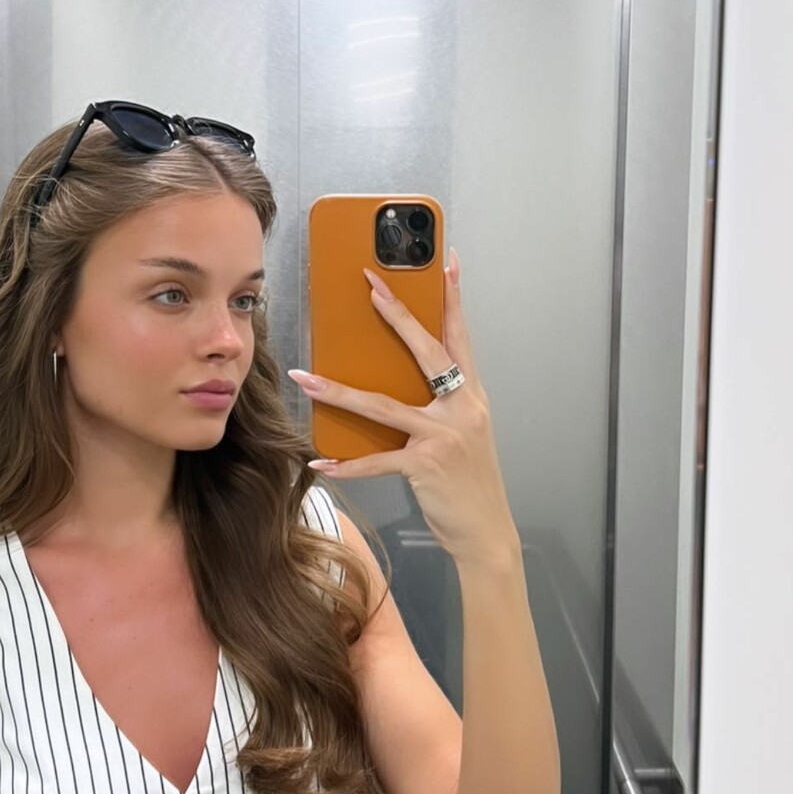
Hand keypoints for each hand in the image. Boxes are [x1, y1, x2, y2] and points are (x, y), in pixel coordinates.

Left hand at [288, 247, 517, 566]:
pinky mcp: (426, 465)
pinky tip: (321, 463)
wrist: (488, 532)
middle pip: (427, 351)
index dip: (454, 297)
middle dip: (397, 314)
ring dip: (339, 391)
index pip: (461, 336)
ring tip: (305, 378)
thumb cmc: (471, 484)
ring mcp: (445, 435)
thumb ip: (438, 408)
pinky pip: (377, 460)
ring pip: (383, 405)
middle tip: (371, 285)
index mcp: (471, 397)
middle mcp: (463, 408)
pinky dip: (347, 465)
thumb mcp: (463, 435)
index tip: (448, 261)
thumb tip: (396, 387)